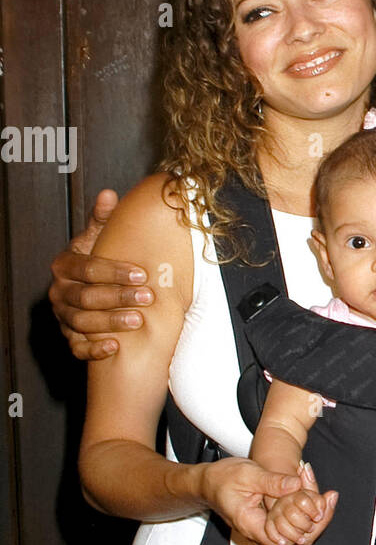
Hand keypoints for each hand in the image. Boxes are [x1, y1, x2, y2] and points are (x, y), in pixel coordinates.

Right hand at [48, 189, 153, 358]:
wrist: (93, 286)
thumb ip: (104, 219)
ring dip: (110, 323)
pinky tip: (114, 348)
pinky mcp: (69, 337)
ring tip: (138, 321)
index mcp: (65, 265)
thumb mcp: (101, 237)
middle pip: (85, 297)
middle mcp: (59, 291)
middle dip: (117, 297)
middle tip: (147, 298)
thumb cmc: (101, 258)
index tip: (142, 274)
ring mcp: (62, 316)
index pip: (87, 269)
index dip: (114, 272)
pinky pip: (76, 348)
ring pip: (81, 323)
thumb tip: (109, 194)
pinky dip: (93, 350)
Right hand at [200, 458, 332, 544]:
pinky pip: (287, 524)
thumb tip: (296, 484)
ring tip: (326, 497)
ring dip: (309, 517)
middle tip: (329, 499)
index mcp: (250, 523)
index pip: (281, 542)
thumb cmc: (225, 477)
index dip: (301, 530)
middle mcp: (257, 531)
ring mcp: (262, 527)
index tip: (317, 511)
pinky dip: (301, 513)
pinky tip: (312, 495)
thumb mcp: (249, 474)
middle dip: (313, 523)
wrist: (208, 482)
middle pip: (291, 541)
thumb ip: (272, 482)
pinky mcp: (266, 521)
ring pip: (291, 533)